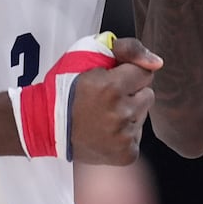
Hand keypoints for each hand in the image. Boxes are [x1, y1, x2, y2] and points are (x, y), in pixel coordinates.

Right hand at [69, 36, 161, 164]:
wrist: (45, 123)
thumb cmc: (65, 86)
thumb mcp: (88, 54)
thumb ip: (128, 49)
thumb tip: (157, 62)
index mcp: (112, 87)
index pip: (146, 73)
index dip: (128, 74)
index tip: (111, 79)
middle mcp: (121, 113)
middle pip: (148, 95)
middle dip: (131, 93)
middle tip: (106, 98)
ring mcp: (124, 137)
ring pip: (143, 115)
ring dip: (128, 113)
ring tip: (103, 115)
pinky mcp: (126, 154)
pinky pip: (138, 137)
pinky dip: (124, 134)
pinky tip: (105, 131)